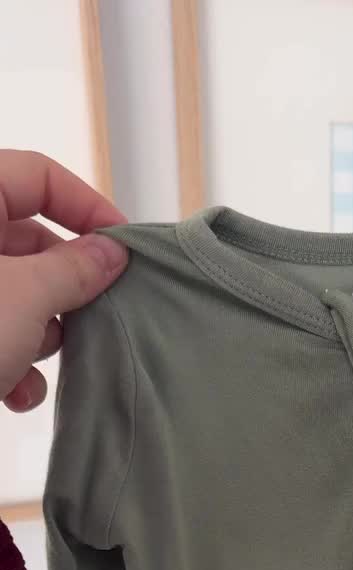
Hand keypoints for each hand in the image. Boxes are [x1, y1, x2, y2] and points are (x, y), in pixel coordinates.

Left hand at [0, 149, 128, 409]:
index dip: (88, 207)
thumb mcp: (25, 298)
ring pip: (13, 292)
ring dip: (37, 335)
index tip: (125, 250)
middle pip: (28, 241)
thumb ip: (75, 270)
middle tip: (96, 317)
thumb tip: (112, 252)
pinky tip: (15, 393)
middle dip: (64, 288)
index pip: (39, 176)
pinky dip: (9, 361)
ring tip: (38, 365)